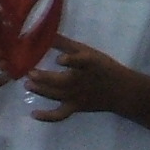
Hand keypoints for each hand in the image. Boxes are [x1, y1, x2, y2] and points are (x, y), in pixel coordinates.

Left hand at [26, 37, 145, 122]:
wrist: (122, 91)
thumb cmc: (102, 67)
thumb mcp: (87, 51)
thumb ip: (65, 44)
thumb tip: (43, 33)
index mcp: (87, 64)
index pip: (80, 61)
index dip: (70, 60)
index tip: (59, 59)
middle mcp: (80, 81)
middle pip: (61, 81)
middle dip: (44, 78)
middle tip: (29, 72)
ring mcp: (77, 96)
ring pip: (56, 95)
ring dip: (40, 90)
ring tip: (27, 84)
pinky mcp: (75, 107)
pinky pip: (60, 114)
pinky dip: (47, 116)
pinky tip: (33, 114)